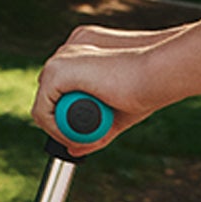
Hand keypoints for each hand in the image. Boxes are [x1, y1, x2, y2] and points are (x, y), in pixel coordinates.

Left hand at [30, 24, 182, 151]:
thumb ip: (93, 130)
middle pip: (48, 95)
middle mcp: (69, 50)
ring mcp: (61, 57)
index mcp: (82, 52)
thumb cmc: (147, 90)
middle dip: (60, 123)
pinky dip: (57, 130)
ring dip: (60, 128)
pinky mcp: (57, 70)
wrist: (157, 73)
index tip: (81, 136)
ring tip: (85, 137)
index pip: (59, 87)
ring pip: (44, 104)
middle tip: (79, 141)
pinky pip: (43, 111)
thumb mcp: (114, 114)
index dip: (65, 116)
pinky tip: (74, 137)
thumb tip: (74, 151)